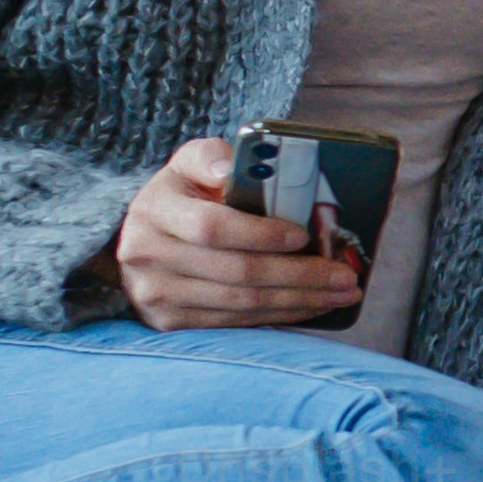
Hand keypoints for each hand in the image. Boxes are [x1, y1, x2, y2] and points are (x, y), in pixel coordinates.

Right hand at [111, 133, 362, 328]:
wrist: (137, 240)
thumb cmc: (180, 196)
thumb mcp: (189, 165)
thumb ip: (211, 158)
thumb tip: (232, 172)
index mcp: (155, 211)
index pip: (212, 228)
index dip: (261, 234)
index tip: (303, 235)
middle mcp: (148, 256)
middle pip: (236, 272)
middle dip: (299, 275)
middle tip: (344, 275)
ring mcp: (156, 295)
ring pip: (240, 304)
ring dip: (299, 301)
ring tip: (342, 294)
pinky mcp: (169, 322)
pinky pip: (235, 323)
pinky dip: (279, 316)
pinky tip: (311, 306)